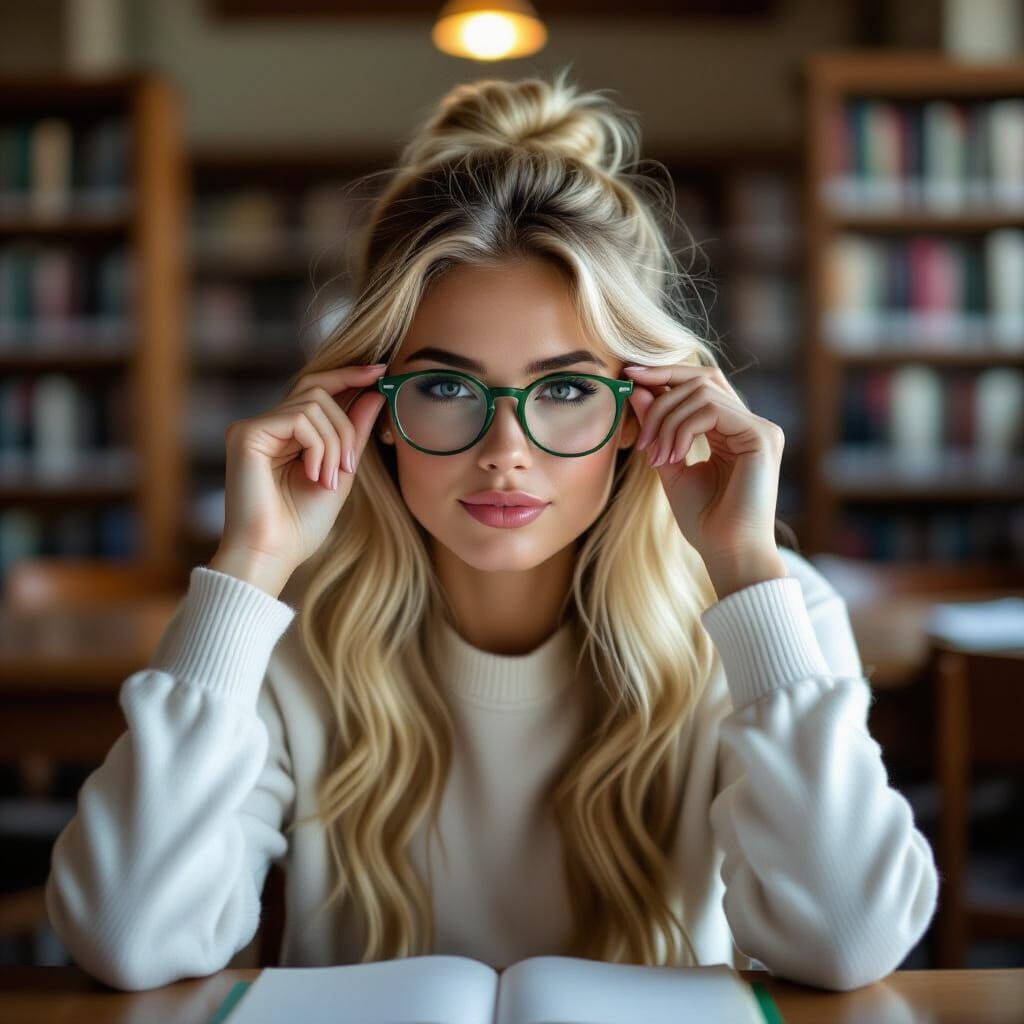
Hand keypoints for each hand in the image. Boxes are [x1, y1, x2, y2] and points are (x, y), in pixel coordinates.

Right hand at [217, 362, 388, 581]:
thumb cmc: (301, 525)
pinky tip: (313, 475)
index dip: (349, 376)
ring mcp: (253, 427)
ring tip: (329, 479)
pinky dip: (318, 446)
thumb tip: (375, 392)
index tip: (381, 372)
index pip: (318, 390)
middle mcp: (267, 426)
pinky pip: (299, 418)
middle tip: (350, 464)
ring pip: (314, 404)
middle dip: (347, 422)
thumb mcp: (340, 472)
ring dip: (334, 441)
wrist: (272, 554)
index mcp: (286, 435)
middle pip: (318, 389)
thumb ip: (354, 433)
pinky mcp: (246, 434)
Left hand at [622, 362, 785, 570]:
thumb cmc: (703, 519)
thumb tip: (638, 389)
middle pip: (702, 378)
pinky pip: (711, 410)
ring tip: (655, 455)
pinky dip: (682, 429)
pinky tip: (673, 457)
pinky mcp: (761, 436)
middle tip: (640, 435)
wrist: (727, 552)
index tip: (629, 377)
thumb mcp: (669, 465)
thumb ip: (658, 427)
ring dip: (667, 420)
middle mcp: (751, 424)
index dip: (666, 374)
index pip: (701, 383)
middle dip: (661, 396)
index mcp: (733, 430)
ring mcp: (760, 428)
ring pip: (702, 392)